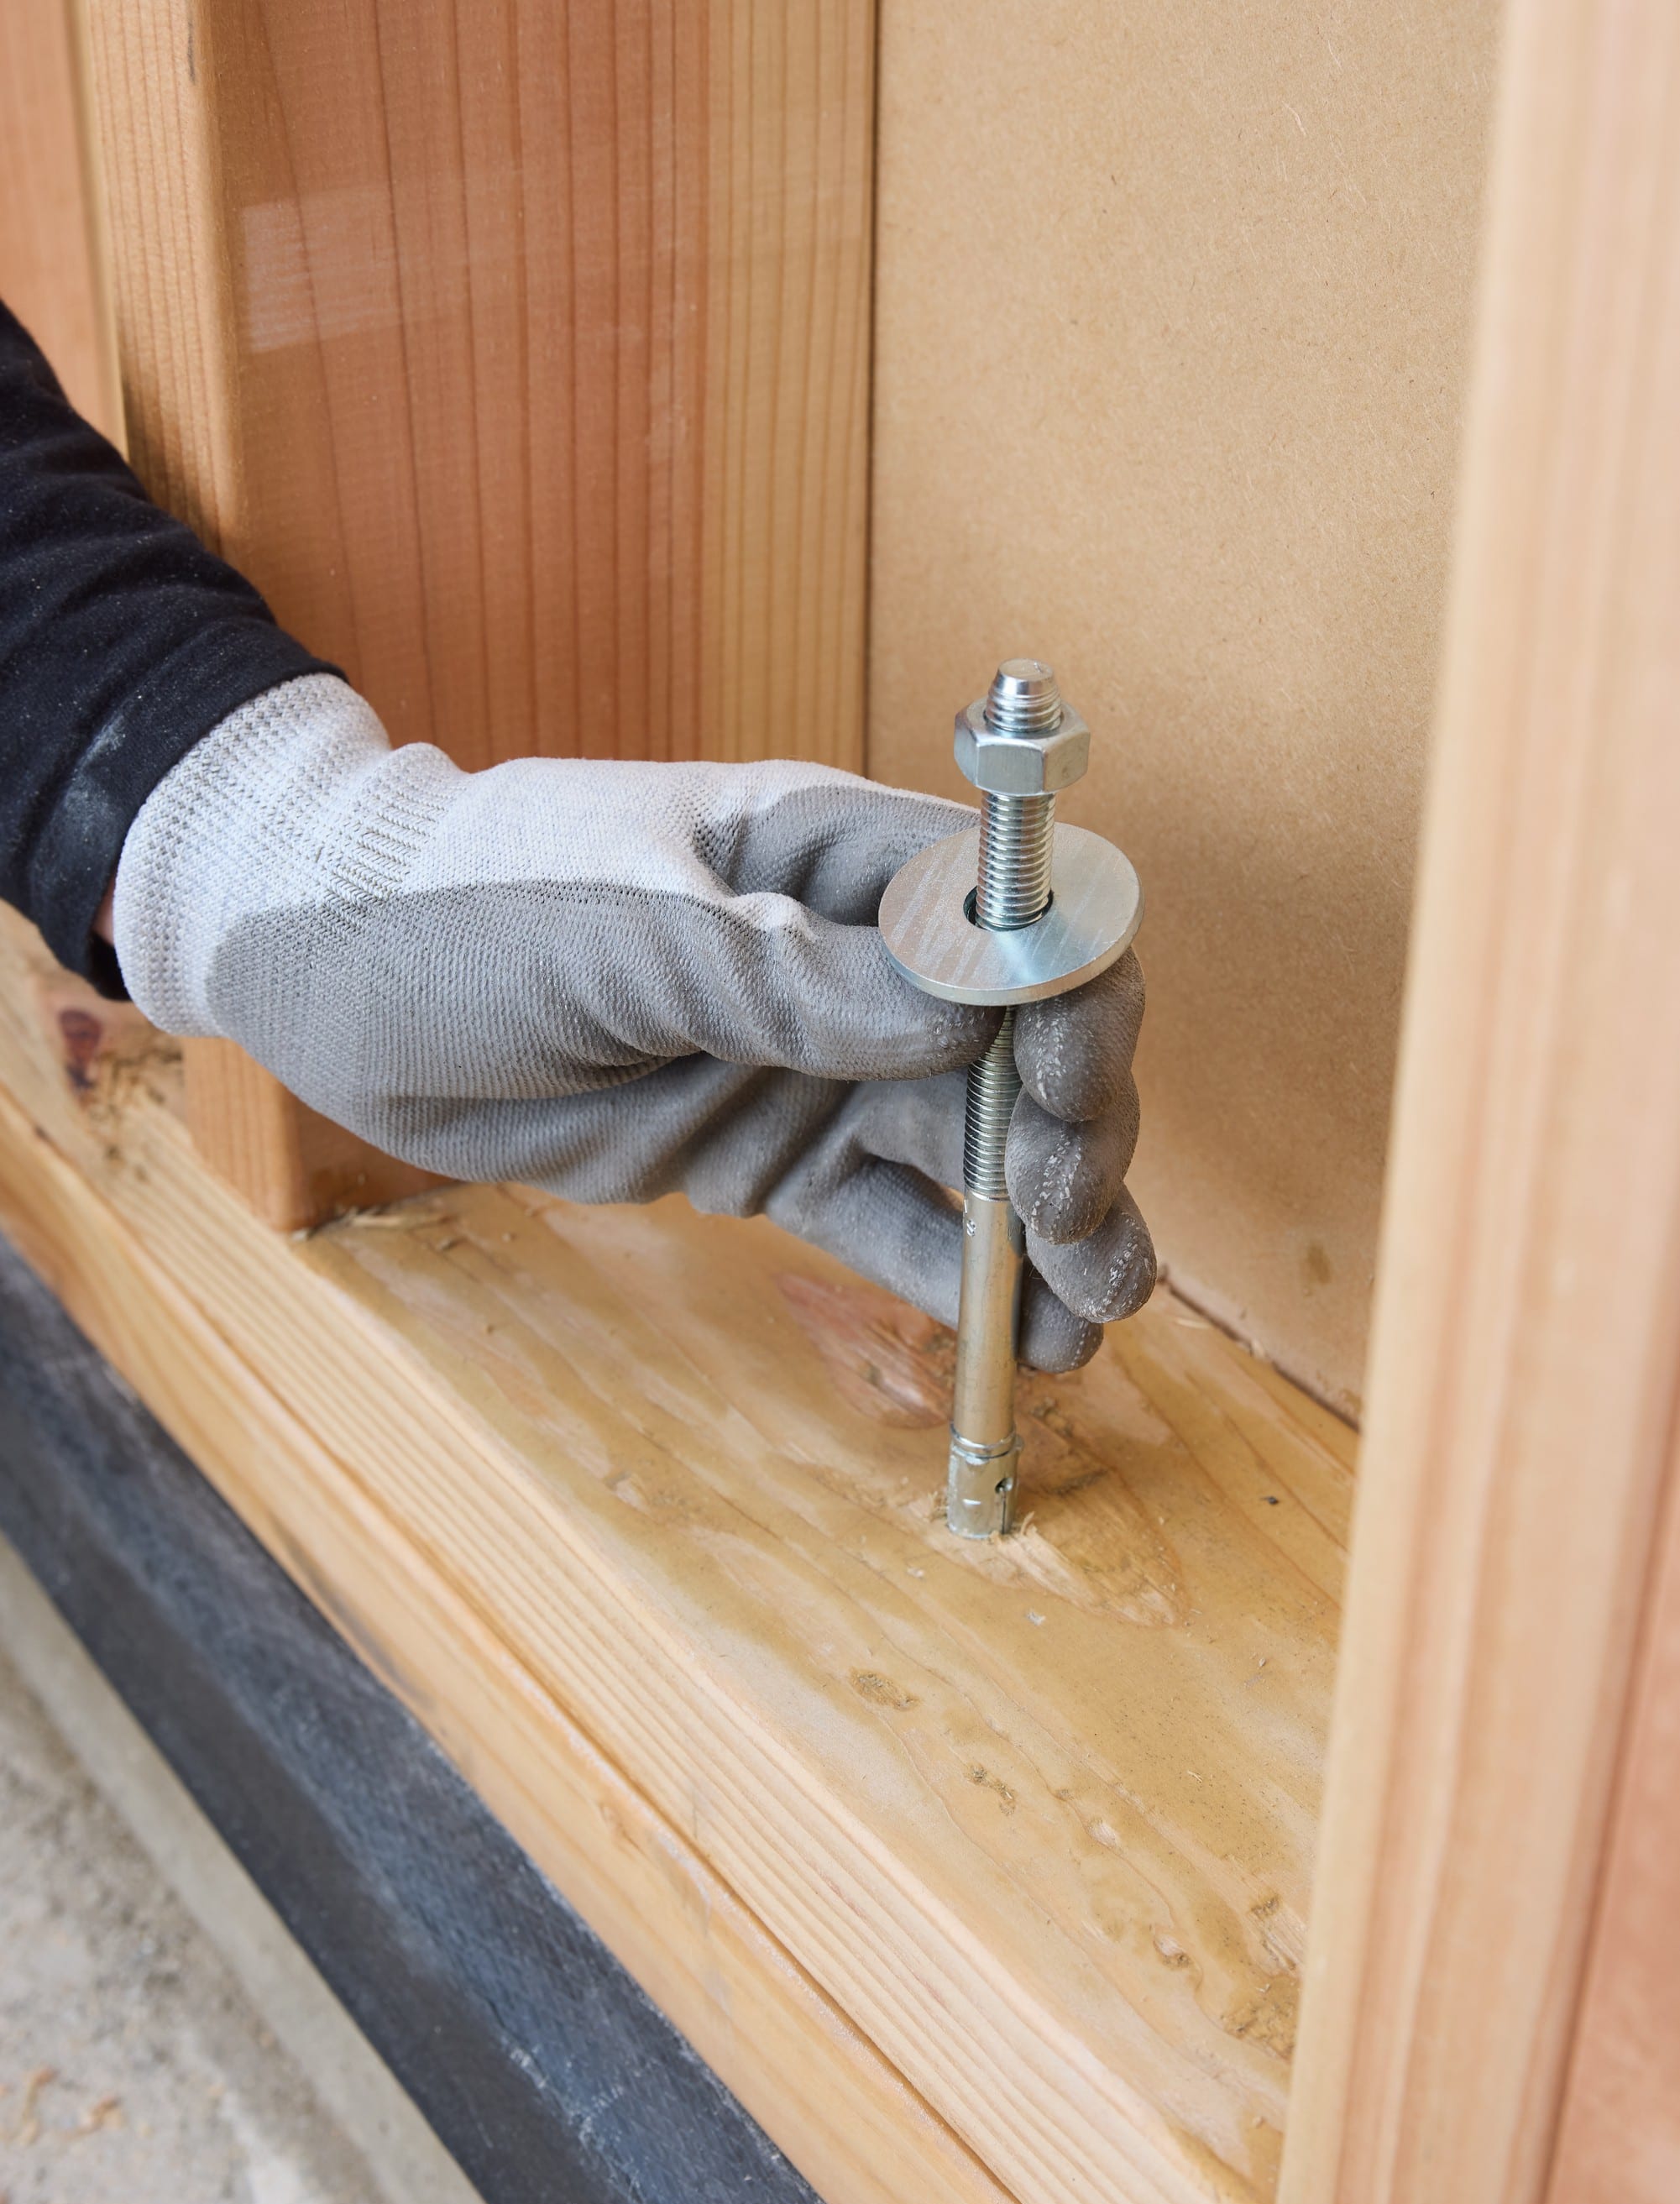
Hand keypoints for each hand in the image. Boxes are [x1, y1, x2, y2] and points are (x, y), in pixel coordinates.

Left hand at [114, 675, 1153, 1367]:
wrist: (337, 986)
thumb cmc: (464, 906)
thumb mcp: (615, 929)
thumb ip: (779, 974)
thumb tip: (961, 1015)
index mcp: (828, 857)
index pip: (1007, 911)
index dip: (1065, 995)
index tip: (1062, 1091)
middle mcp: (850, 960)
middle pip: (1017, 1041)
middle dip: (1071, 1129)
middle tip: (1075, 1225)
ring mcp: (816, 1065)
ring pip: (971, 1145)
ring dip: (1046, 1224)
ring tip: (1091, 1318)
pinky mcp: (771, 1159)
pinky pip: (888, 1219)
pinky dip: (959, 1275)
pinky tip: (1023, 1337)